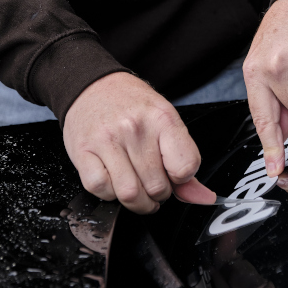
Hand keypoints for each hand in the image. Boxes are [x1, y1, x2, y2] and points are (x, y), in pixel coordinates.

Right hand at [63, 72, 215, 213]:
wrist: (93, 86)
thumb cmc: (132, 105)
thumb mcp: (166, 122)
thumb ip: (185, 161)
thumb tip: (204, 197)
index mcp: (162, 118)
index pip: (186, 167)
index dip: (182, 179)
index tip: (174, 174)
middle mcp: (134, 128)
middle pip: (156, 186)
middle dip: (158, 194)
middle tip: (153, 183)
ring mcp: (107, 140)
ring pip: (129, 194)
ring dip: (136, 202)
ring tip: (137, 189)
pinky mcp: (82, 151)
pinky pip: (100, 190)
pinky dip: (109, 194)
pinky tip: (114, 181)